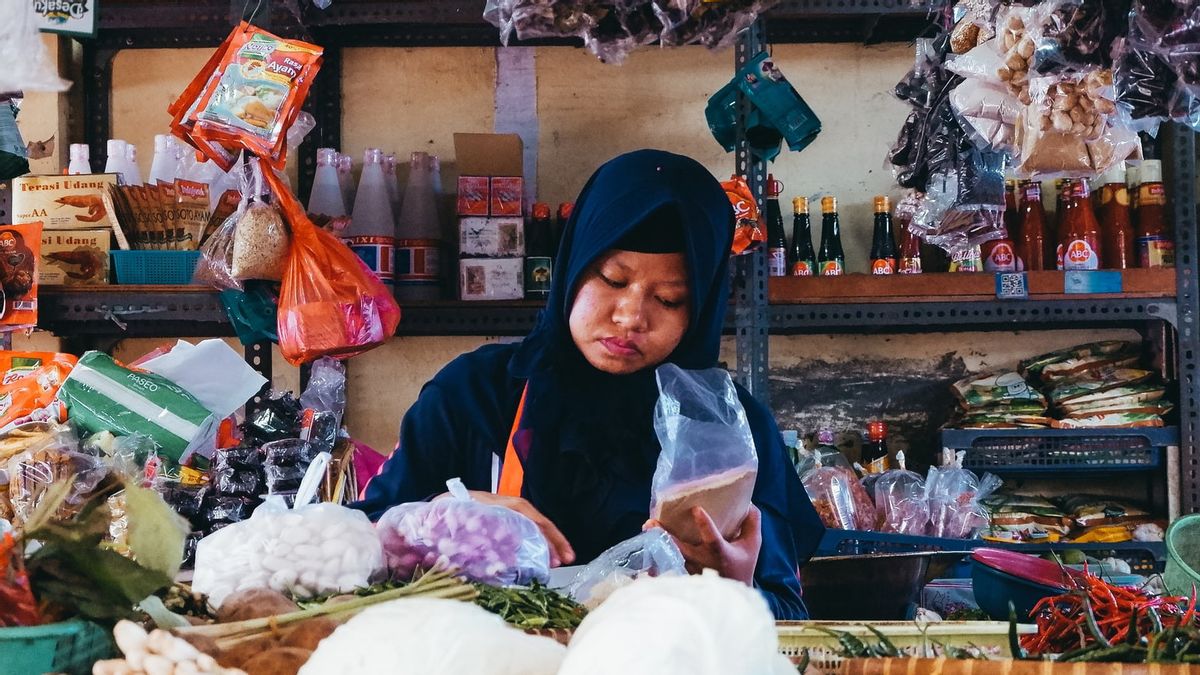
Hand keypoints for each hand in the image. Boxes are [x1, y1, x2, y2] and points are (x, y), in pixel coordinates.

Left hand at [435, 490, 575, 566]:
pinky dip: (536, 543)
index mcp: (499, 504)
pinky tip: (541, 558)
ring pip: (534, 526)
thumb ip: (469, 529)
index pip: (529, 516)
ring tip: (558, 562)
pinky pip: (525, 530)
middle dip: (555, 539)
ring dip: (548, 543)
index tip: (558, 552)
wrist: (437, 503)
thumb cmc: (447, 510)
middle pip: (538, 521)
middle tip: (567, 559)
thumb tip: (479, 552)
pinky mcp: (503, 522)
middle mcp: (507, 506)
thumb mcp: (457, 517)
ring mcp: (507, 513)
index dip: (546, 534)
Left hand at [645, 505, 761, 585]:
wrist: (735, 593)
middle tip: (651, 522)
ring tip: (647, 527)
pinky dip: (657, 557)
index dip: (705, 524)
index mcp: (720, 553)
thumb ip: (751, 523)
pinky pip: (668, 564)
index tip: (696, 509)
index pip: (712, 538)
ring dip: (657, 543)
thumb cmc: (743, 564)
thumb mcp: (752, 544)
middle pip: (682, 549)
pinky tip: (647, 547)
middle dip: (666, 535)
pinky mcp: (684, 575)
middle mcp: (703, 562)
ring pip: (672, 556)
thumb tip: (748, 502)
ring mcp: (691, 570)